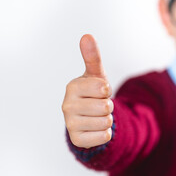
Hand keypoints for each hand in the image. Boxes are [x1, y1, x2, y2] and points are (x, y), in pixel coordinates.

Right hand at [62, 34, 113, 148]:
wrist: (87, 117)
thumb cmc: (92, 93)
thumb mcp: (95, 75)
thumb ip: (92, 57)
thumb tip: (87, 35)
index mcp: (72, 87)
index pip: (103, 88)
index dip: (107, 90)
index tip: (100, 91)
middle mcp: (66, 105)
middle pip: (106, 106)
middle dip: (108, 106)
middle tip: (98, 105)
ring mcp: (70, 124)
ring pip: (106, 122)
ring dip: (107, 119)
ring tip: (97, 116)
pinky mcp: (76, 140)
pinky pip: (104, 137)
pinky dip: (105, 133)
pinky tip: (95, 128)